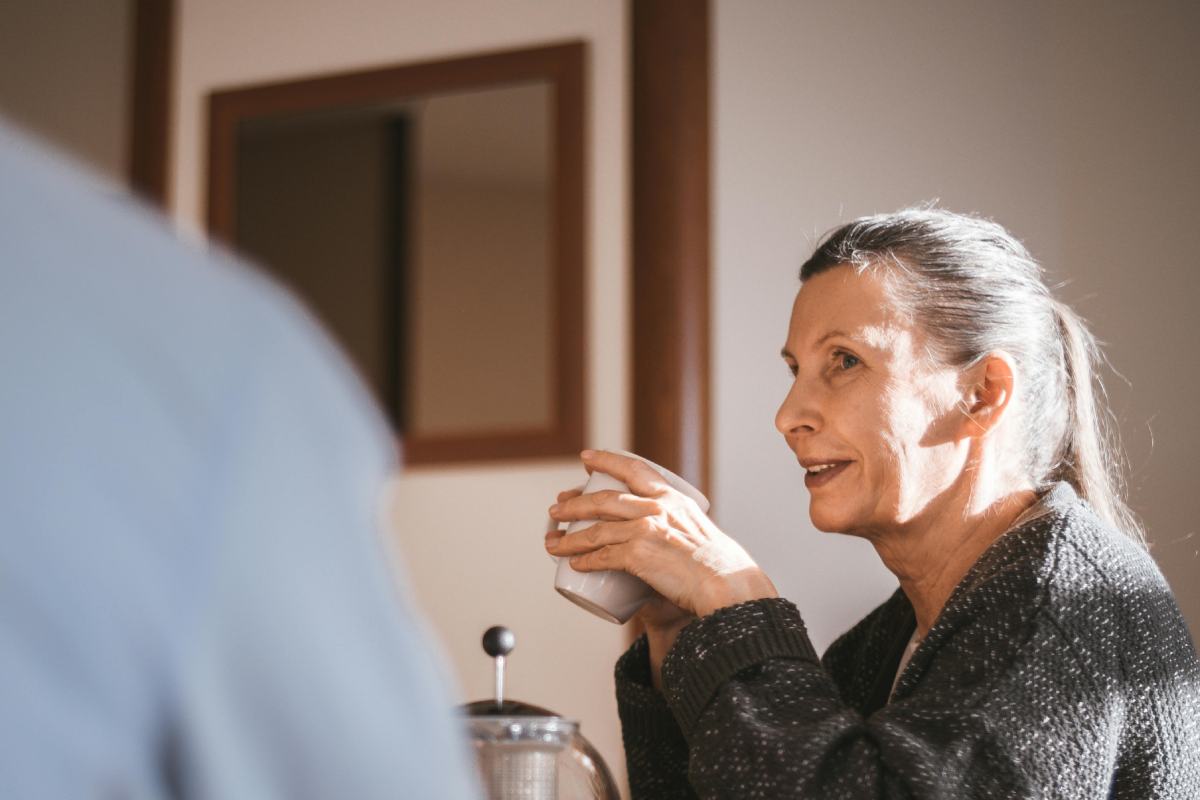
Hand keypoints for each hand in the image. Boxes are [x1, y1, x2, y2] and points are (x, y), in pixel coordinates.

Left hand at [544, 450, 776, 619]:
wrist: (728, 583)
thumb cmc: (720, 565)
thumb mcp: (700, 532)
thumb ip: (680, 530)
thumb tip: (664, 540)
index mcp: (672, 497)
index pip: (633, 468)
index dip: (606, 460)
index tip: (586, 458)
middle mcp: (656, 507)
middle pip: (603, 500)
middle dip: (574, 503)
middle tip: (557, 508)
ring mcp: (645, 529)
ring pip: (595, 530)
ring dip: (568, 537)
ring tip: (552, 543)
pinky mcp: (638, 554)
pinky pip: (602, 556)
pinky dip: (584, 560)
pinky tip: (573, 565)